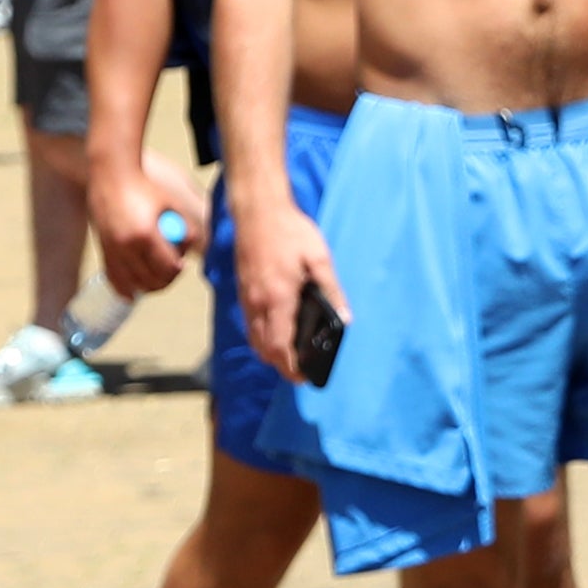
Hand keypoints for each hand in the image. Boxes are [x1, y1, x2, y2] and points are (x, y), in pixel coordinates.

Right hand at [93, 154, 188, 298]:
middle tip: (171, 274)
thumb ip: (186, 226)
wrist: (111, 177)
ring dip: (147, 286)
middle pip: (151, 279)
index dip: (177, 271)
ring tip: (156, 281)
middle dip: (165, 281)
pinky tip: (132, 294)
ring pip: (133, 283)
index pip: (167, 267)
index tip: (181, 266)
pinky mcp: (104, 250)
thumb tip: (194, 245)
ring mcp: (113, 250)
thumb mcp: (170, 204)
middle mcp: (127, 246)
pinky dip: (124, 288)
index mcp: (145, 235)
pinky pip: (114, 278)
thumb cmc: (143, 187)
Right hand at [231, 199, 345, 384]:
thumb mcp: (319, 258)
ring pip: (254, 340)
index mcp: (277, 299)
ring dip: (270, 352)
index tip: (305, 377)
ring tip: (292, 353)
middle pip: (264, 351)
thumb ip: (332, 290)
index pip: (279, 348)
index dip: (291, 368)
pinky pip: (250, 325)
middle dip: (281, 365)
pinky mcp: (243, 291)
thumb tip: (345, 318)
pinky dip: (262, 336)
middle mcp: (257, 304)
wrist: (257, 210)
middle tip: (302, 368)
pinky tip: (278, 329)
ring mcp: (247, 298)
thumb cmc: (289, 230)